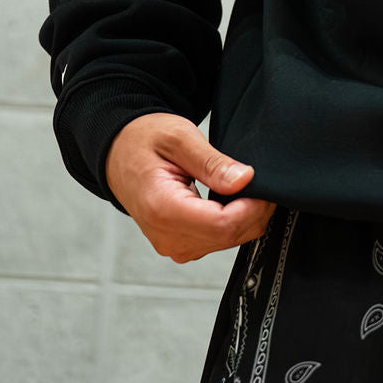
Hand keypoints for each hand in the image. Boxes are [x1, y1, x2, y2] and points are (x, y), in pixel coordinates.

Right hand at [105, 112, 276, 262]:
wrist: (119, 153)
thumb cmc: (144, 141)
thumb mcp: (179, 138)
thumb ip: (212, 162)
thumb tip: (244, 180)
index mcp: (163, 209)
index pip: (223, 225)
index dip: (252, 207)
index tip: (263, 186)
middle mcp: (166, 236)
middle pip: (229, 236)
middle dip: (254, 211)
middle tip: (260, 182)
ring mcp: (172, 244)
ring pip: (227, 242)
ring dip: (245, 217)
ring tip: (244, 186)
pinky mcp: (178, 244)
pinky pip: (217, 241)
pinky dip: (232, 222)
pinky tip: (231, 200)